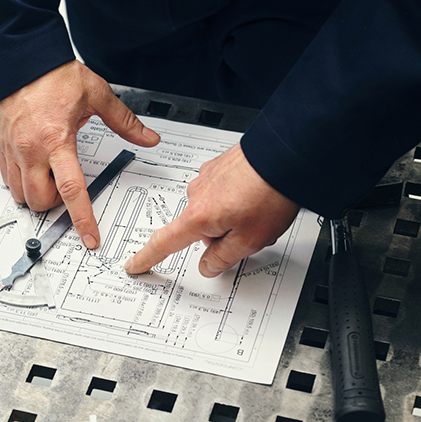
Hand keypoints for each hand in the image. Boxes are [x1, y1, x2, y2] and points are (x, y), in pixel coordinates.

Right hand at [0, 60, 159, 248]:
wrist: (21, 59)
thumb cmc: (53, 74)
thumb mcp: (96, 94)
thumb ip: (125, 122)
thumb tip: (148, 138)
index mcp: (56, 139)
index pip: (72, 190)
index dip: (82, 219)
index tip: (90, 237)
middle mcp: (31, 149)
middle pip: (40, 201)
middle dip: (56, 206)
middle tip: (69, 190)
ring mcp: (13, 150)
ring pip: (21, 195)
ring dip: (38, 196)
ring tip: (52, 177)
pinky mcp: (2, 147)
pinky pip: (8, 180)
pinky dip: (22, 184)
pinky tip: (35, 170)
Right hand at [124, 143, 299, 276]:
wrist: (285, 155)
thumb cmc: (269, 193)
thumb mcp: (249, 240)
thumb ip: (223, 258)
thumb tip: (207, 266)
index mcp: (198, 216)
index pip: (164, 243)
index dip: (147, 258)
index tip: (134, 265)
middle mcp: (197, 194)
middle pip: (198, 229)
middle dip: (221, 237)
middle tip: (250, 234)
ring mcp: (207, 177)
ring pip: (213, 211)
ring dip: (232, 217)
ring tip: (260, 213)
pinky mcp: (220, 166)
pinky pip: (222, 192)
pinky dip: (236, 199)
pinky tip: (257, 198)